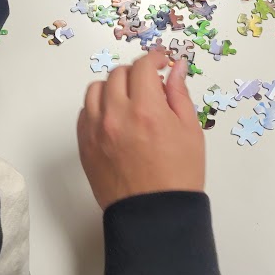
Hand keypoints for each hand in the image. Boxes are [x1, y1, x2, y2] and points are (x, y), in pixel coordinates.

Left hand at [77, 51, 204, 210]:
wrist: (154, 215)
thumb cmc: (178, 176)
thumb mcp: (190, 131)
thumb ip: (179, 94)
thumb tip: (176, 68)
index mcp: (146, 110)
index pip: (142, 66)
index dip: (154, 59)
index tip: (161, 62)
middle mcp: (116, 116)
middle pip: (118, 74)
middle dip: (136, 74)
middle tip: (149, 85)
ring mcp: (96, 131)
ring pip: (96, 89)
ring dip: (113, 87)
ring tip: (129, 100)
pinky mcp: (84, 145)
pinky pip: (85, 112)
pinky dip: (98, 107)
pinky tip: (114, 117)